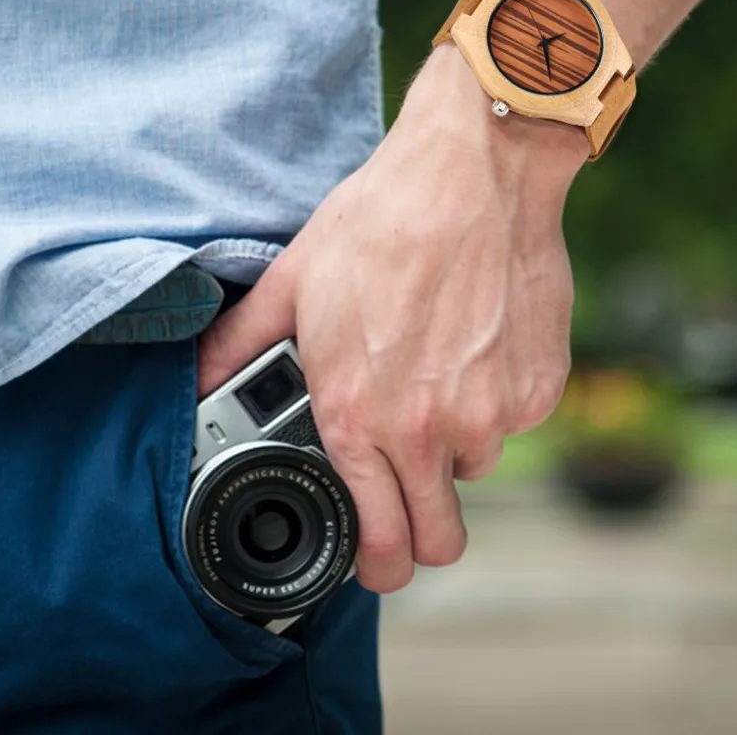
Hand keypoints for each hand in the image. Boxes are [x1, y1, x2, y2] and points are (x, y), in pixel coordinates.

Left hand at [197, 45, 586, 592]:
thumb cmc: (383, 221)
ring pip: (474, 468)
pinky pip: (514, 418)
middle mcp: (427, 429)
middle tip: (410, 496)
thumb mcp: (294, 281)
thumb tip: (197, 382)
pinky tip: (475, 341)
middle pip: (441, 541)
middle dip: (422, 534)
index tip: (374, 556)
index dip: (375, 563)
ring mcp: (492, 412)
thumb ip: (239, 346)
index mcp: (357, 416)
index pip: (379, 542)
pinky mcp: (539, 386)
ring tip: (434, 372)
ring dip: (454, 443)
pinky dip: (495, 398)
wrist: (474, 173)